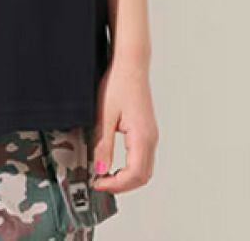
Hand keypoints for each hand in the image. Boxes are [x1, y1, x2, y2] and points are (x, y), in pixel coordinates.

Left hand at [89, 59, 158, 192]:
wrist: (130, 65)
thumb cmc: (119, 83)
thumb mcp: (104, 116)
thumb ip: (103, 145)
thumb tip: (100, 168)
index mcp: (142, 137)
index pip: (134, 175)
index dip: (115, 184)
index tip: (98, 183)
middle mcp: (150, 138)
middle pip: (142, 176)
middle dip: (121, 185)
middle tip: (100, 183)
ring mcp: (150, 135)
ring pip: (144, 169)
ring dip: (126, 177)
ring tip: (105, 175)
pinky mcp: (146, 131)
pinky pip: (143, 158)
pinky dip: (130, 167)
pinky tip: (115, 163)